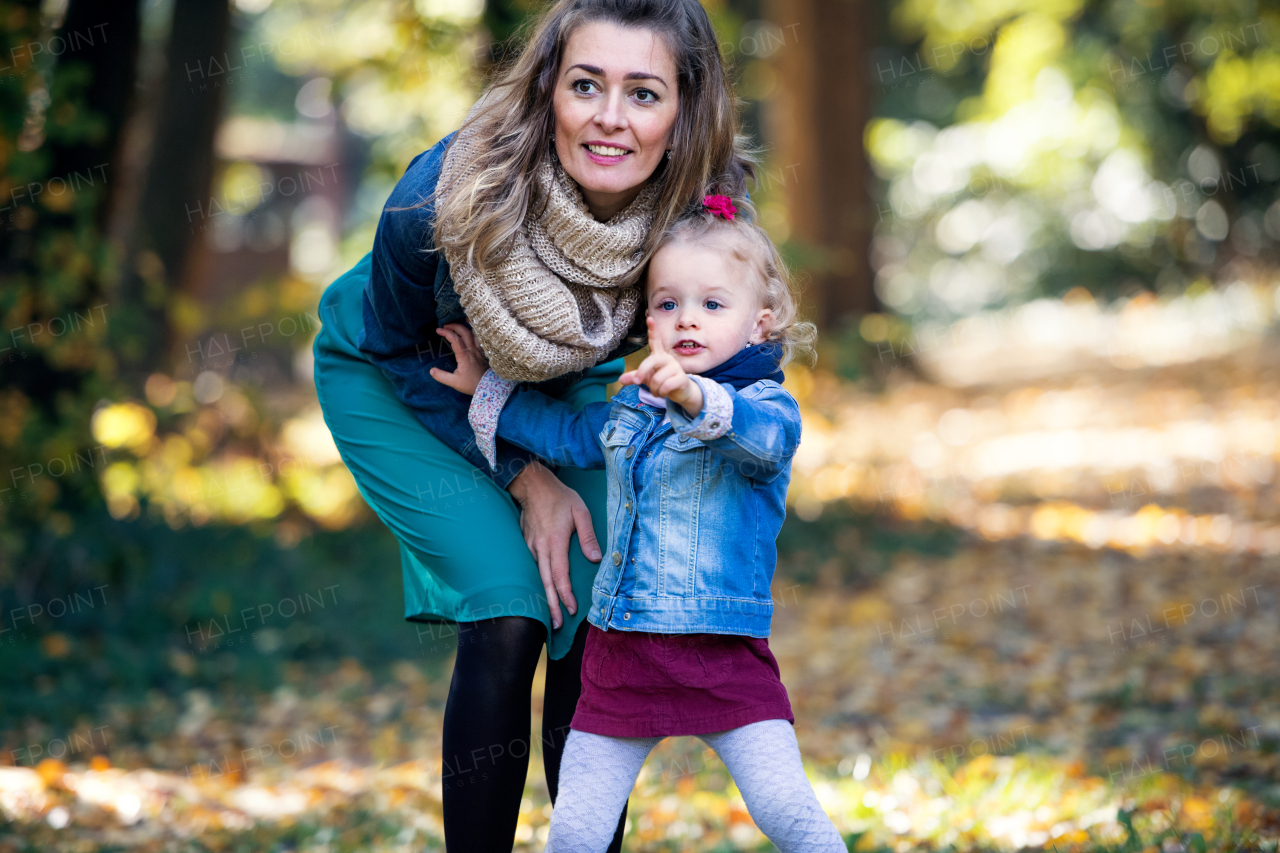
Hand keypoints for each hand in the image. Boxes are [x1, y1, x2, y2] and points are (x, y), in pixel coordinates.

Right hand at [430, 323, 488, 394]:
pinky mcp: (483, 353)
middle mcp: (472, 350)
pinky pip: (480, 339)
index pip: (455, 339)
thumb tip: (431, 370)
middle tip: (445, 325)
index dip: (446, 332)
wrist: (489, 388)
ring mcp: (479, 350)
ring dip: (468, 325)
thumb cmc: (472, 385)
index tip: (438, 330)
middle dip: (454, 326)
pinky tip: (474, 330)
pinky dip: (476, 332)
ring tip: (463, 319)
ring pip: (474, 334)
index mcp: (464, 355)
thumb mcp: (455, 382)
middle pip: (465, 332)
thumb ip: (442, 376)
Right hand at [507, 462, 601, 629]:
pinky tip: (541, 593)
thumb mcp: (580, 511)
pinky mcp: (526, 544)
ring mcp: (530, 547)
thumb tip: (596, 558)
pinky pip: (532, 568)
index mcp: (554, 541)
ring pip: (536, 577)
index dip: (565, 595)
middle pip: (545, 583)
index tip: (572, 609)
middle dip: (551, 605)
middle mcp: (540, 548)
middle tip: (555, 625)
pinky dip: (537, 583)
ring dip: (543, 597)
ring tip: (548, 615)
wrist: (532, 485)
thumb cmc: (559, 497)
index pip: (559, 575)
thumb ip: (588, 536)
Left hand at [619, 316, 703, 415]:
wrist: (681, 392)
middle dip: (642, 372)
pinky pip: (666, 386)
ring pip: (657, 379)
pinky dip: (661, 393)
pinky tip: (664, 393)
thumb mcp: (647, 378)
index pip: (655, 341)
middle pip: (651, 361)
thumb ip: (635, 377)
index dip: (652, 330)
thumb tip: (620, 380)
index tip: (649, 318)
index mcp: (659, 355)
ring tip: (657, 391)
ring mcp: (676, 367)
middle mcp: (667, 359)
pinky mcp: (681, 378)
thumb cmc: (662, 381)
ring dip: (654, 389)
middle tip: (637, 382)